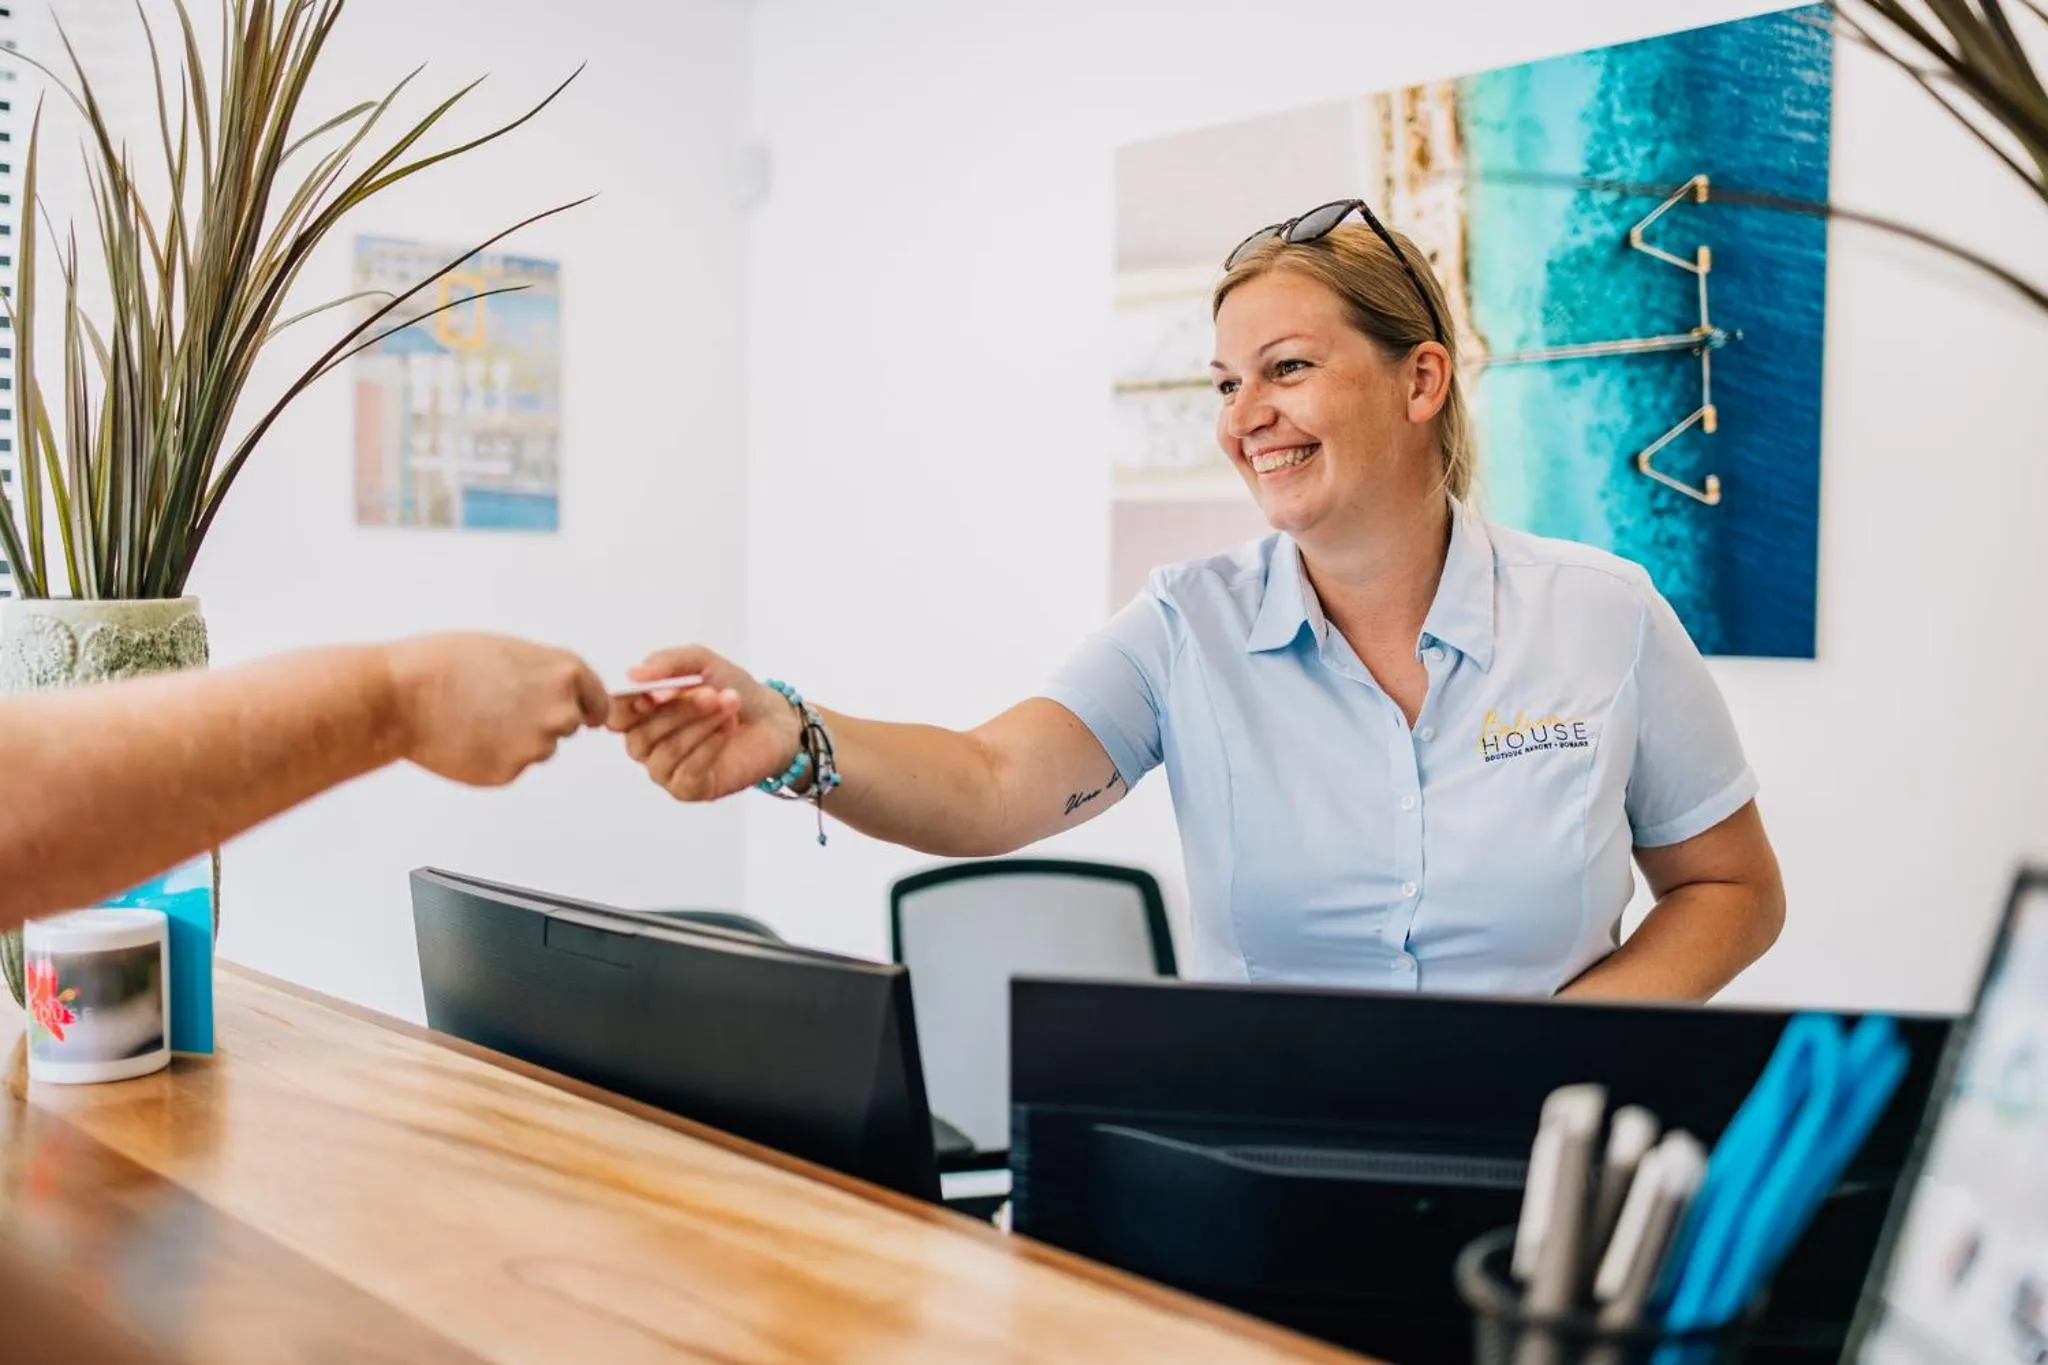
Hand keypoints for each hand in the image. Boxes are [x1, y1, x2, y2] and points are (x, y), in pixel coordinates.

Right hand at [382, 634, 608, 785]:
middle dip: (543, 720)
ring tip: (477, 717)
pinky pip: (512, 766)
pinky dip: (495, 756)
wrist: (404, 696)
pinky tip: (468, 737)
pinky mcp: (511, 772)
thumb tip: (563, 692)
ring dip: (518, 739)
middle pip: (568, 725)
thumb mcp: (511, 651)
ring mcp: (537, 745)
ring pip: (539, 748)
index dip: (584, 704)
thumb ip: (545, 674)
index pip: (597, 700)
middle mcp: (560, 711)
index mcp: (565, 674)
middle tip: (502, 706)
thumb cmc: (448, 665)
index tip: (580, 711)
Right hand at [607, 645, 801, 801]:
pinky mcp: (688, 790)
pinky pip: (687, 772)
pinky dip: (709, 747)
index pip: (614, 716)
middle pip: (640, 735)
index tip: (659, 692)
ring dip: (700, 725)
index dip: (631, 706)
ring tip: (729, 705)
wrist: (773, 718)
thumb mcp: (701, 663)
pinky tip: (728, 728)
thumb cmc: (732, 689)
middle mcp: (646, 745)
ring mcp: (665, 770)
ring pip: (666, 752)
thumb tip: (633, 673)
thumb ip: (667, 662)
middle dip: (678, 711)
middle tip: (712, 693)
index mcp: (640, 714)